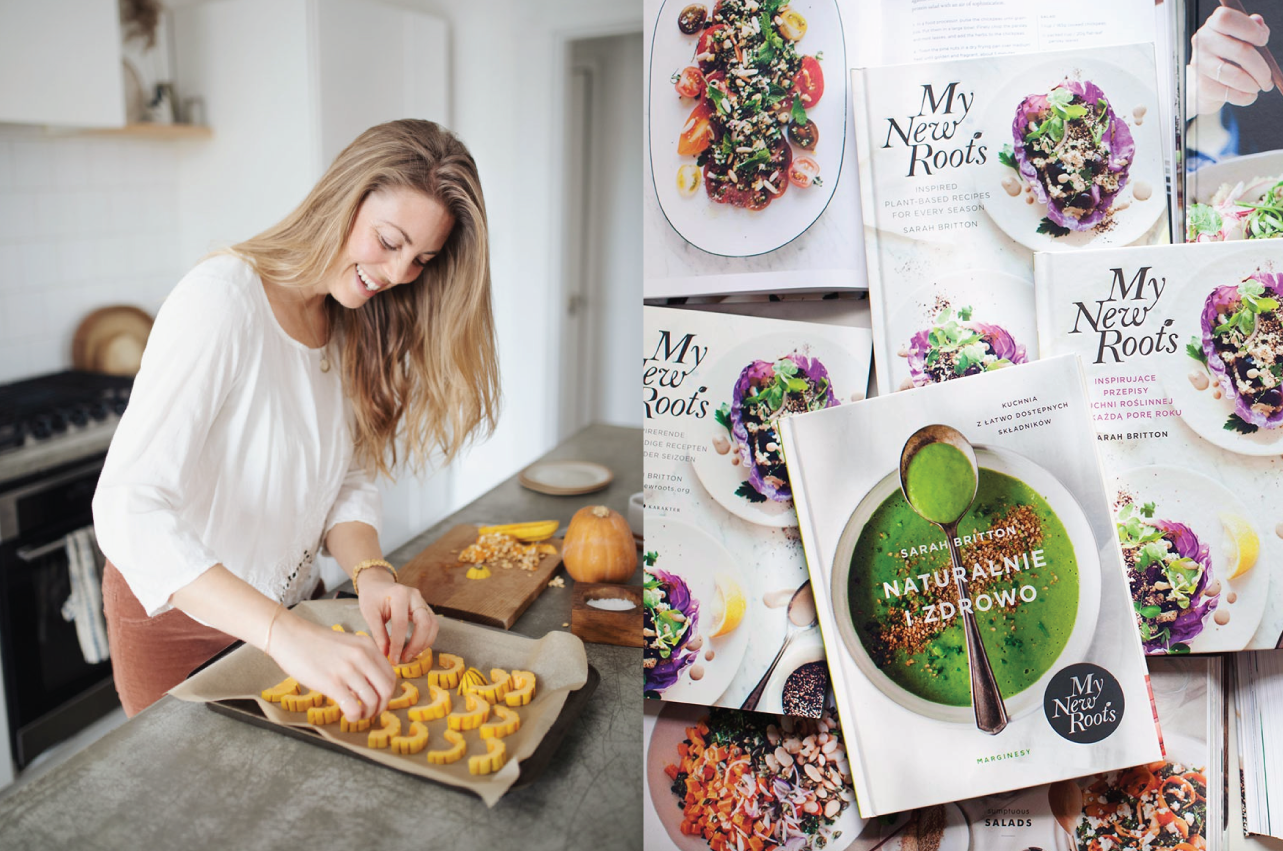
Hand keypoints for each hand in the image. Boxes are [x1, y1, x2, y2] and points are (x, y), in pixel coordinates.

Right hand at [267, 612, 395, 720]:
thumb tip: (373, 684)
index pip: (390, 676)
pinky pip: (354, 708)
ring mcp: (348, 670)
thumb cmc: (316, 643)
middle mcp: (362, 657)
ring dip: (368, 714)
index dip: (387, 694)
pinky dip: (355, 717)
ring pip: (373, 701)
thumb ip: (363, 659)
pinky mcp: (332, 683)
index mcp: (369, 647)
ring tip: (358, 714)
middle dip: (381, 706)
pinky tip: (348, 716)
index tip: (378, 700)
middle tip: (370, 712)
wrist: (290, 636)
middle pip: (387, 690)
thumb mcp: (348, 645)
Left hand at [355, 567, 438, 665]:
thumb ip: (378, 634)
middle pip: (425, 623)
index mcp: (399, 595)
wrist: (377, 584)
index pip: (401, 624)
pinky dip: (426, 638)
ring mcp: (422, 601)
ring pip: (433, 625)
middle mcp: (415, 596)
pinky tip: (416, 648)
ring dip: (424, 643)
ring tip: (410, 655)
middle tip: (404, 658)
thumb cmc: (372, 597)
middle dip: (416, 645)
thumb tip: (385, 654)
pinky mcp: (425, 608)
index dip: (398, 644)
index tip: (393, 659)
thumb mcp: (370, 614)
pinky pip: (432, 624)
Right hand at [1190, 7, 1273, 115]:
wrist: (1202, 82)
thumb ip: (1250, 28)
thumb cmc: (1225, 55)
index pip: (1228, 20)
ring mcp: (1200, 64)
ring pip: (1236, 75)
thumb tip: (1259, 24)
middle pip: (1241, 51)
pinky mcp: (1201, 85)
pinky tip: (1248, 95)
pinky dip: (1245, 97)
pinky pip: (1230, 93)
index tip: (1263, 41)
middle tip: (1267, 78)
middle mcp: (1203, 42)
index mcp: (1213, 25)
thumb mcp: (1238, 37)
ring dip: (1254, 84)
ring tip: (1259, 86)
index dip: (1250, 29)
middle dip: (1261, 68)